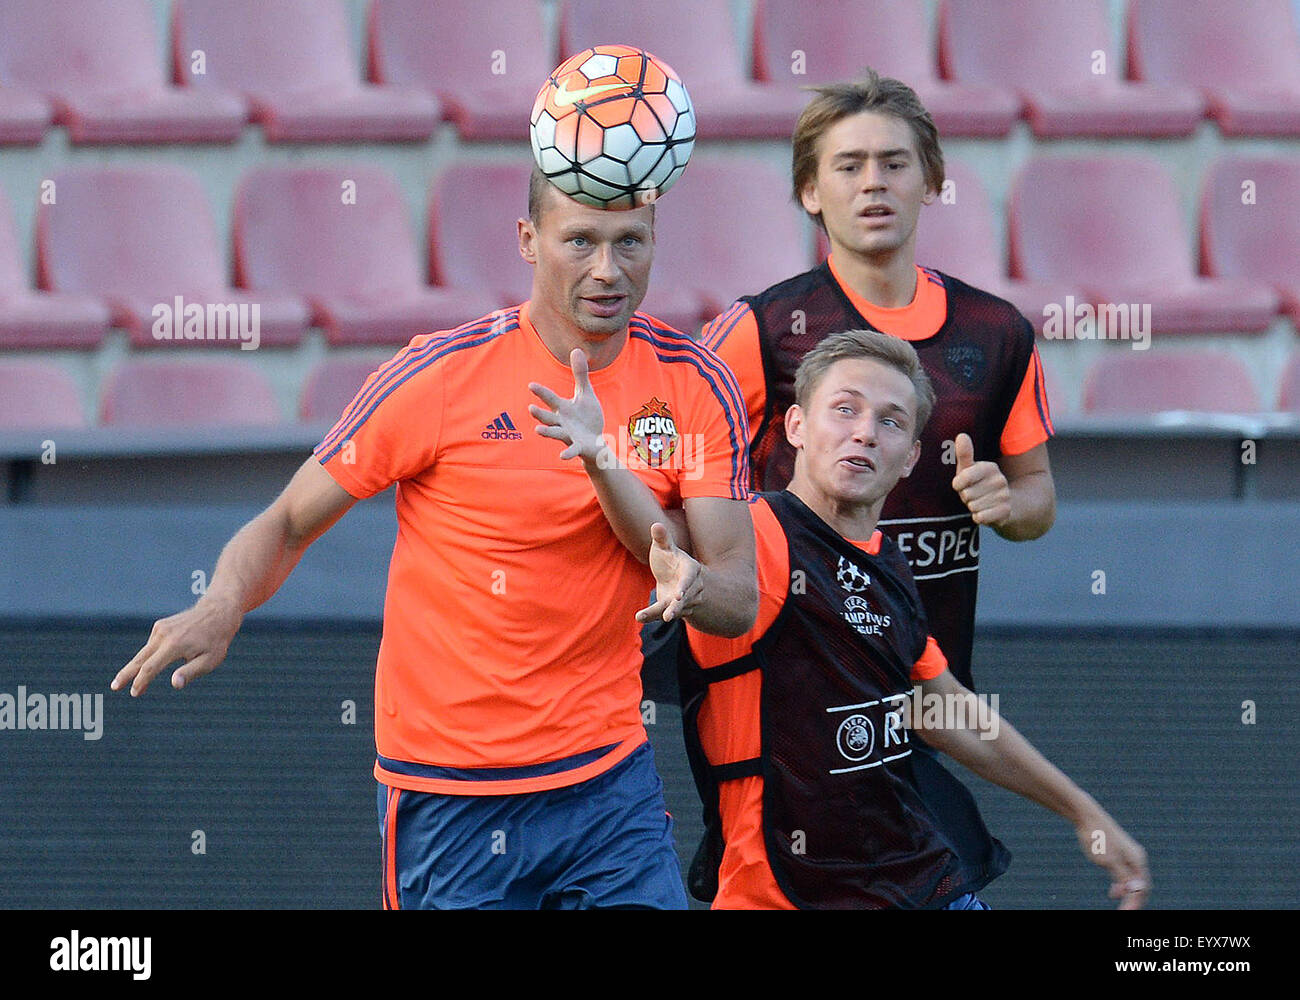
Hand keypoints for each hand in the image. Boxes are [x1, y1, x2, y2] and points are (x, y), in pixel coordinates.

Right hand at [111, 596, 242, 695]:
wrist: (217, 612)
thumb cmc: (216, 640)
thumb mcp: (210, 660)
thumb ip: (191, 672)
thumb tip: (175, 684)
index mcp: (175, 646)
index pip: (151, 668)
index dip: (141, 682)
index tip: (135, 693)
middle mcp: (164, 636)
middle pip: (139, 659)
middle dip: (126, 674)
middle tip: (114, 687)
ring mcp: (160, 628)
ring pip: (144, 653)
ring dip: (136, 667)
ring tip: (127, 680)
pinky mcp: (160, 626)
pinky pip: (152, 645)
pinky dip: (150, 656)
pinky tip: (160, 659)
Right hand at [529, 348, 608, 463]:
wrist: (595, 441)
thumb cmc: (587, 417)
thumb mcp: (585, 394)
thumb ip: (580, 374)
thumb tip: (575, 349)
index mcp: (563, 409)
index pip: (550, 399)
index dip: (541, 392)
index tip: (531, 385)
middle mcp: (562, 422)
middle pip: (548, 417)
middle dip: (540, 414)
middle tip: (531, 409)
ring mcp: (568, 435)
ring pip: (556, 433)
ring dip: (547, 432)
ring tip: (538, 430)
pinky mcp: (578, 446)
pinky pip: (571, 449)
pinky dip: (567, 452)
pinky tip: (562, 456)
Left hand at [636, 522, 703, 623]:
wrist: (671, 573)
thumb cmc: (668, 556)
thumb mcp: (664, 546)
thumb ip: (661, 538)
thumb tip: (656, 525)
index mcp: (691, 569)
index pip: (689, 578)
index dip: (685, 587)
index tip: (679, 596)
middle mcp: (692, 587)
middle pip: (684, 599)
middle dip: (676, 608)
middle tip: (668, 617)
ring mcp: (685, 599)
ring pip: (673, 608)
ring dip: (661, 614)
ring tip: (643, 617)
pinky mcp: (675, 608)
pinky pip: (663, 612)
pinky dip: (652, 616)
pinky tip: (640, 617)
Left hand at [951, 432, 1010, 526]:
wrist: (1006, 505)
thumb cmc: (980, 486)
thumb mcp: (970, 470)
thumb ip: (964, 454)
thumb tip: (961, 435)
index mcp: (990, 468)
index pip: (963, 477)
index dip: (959, 485)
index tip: (963, 485)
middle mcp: (999, 480)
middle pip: (966, 494)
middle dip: (966, 498)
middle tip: (975, 496)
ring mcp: (1004, 496)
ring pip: (973, 506)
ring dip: (973, 508)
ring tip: (981, 503)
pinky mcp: (1005, 512)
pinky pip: (980, 517)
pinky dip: (978, 517)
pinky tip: (985, 513)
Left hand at [1074, 808, 1150, 909]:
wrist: (1087, 816)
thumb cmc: (1098, 837)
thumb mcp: (1109, 861)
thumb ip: (1123, 877)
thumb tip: (1135, 891)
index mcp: (1137, 860)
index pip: (1141, 889)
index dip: (1134, 903)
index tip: (1124, 913)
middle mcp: (1136, 858)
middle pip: (1140, 886)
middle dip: (1133, 900)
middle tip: (1124, 912)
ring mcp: (1127, 855)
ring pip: (1132, 881)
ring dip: (1127, 894)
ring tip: (1118, 903)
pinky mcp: (1118, 853)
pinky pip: (1125, 874)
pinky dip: (1121, 886)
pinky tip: (1113, 892)